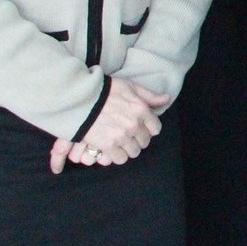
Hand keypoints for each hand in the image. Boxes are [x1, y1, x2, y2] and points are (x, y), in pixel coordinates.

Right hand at [49, 79, 169, 172]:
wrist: (80, 98)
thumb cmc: (105, 90)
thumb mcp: (129, 87)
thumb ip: (149, 95)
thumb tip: (166, 99)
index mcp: (141, 110)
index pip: (155, 128)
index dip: (148, 129)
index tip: (140, 128)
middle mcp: (134, 124)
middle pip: (144, 142)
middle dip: (137, 139)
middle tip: (127, 135)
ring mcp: (121, 136)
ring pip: (133, 152)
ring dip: (128, 149)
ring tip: (119, 142)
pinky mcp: (108, 145)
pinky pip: (120, 158)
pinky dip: (117, 155)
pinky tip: (112, 148)